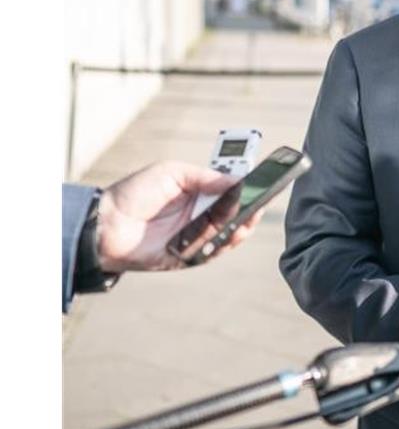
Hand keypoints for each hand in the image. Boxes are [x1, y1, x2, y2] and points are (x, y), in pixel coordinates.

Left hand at [97, 161, 264, 272]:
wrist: (105, 223)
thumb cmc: (134, 193)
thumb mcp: (170, 172)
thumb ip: (204, 176)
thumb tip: (235, 180)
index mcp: (198, 192)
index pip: (229, 189)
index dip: (245, 186)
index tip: (262, 180)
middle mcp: (200, 214)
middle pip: (234, 213)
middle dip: (250, 207)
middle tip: (261, 200)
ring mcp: (195, 236)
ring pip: (228, 234)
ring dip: (241, 227)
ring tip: (249, 218)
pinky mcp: (188, 256)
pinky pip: (212, 253)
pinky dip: (224, 245)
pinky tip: (232, 234)